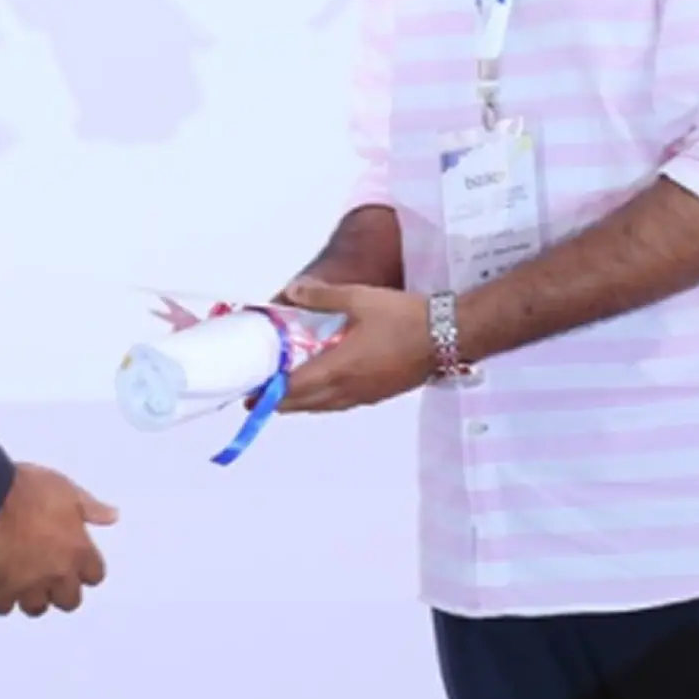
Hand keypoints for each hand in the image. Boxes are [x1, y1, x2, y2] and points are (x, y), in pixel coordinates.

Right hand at [0, 463, 117, 616]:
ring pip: (36, 607)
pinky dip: (0, 597)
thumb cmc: (27, 489)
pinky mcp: (0, 590)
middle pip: (69, 600)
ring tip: (21, 577)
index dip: (84, 568)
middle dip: (60, 589)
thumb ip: (90, 508)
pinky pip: (2, 606)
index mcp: (78, 550)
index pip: (95, 576)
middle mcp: (58, 574)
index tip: (74, 558)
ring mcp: (29, 585)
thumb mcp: (65, 489)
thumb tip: (113, 516)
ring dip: (30, 595)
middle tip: (47, 570)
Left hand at [274, 281, 435, 412]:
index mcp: (339, 368)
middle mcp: (349, 389)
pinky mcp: (380, 394)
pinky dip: (324, 399)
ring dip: (302, 402)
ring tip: (286, 393)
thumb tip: (293, 292)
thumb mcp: (359, 298)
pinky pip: (342, 403)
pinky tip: (324, 387)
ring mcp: (366, 395)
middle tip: (260, 394)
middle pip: (305, 403)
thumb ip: (322, 296)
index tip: (249, 392)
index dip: (268, 392)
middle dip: (279, 401)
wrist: (449, 335)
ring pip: (324, 406)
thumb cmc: (404, 317)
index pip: (293, 388)